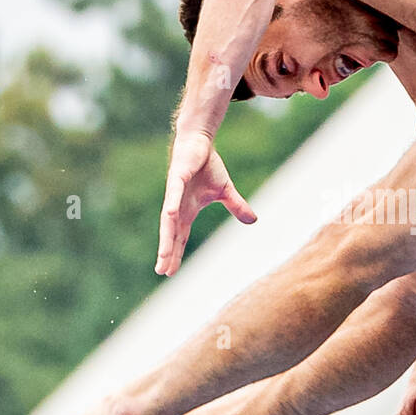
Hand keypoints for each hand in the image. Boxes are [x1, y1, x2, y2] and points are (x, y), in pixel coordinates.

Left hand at [156, 130, 255, 275]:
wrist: (199, 143)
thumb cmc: (207, 166)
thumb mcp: (225, 191)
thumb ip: (237, 206)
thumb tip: (254, 220)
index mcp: (187, 211)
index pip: (180, 237)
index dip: (175, 253)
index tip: (169, 271)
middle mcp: (177, 206)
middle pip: (171, 235)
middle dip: (167, 253)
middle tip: (161, 271)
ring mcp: (175, 194)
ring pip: (169, 221)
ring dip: (166, 238)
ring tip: (163, 255)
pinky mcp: (176, 179)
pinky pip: (172, 196)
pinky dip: (171, 207)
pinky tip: (169, 218)